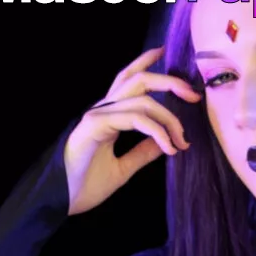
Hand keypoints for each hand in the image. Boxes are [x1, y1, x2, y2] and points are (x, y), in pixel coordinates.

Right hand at [63, 46, 201, 215]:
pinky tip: (168, 148)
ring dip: (169, 118)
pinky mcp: (95, 127)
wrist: (62, 201)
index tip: (164, 53)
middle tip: (194, 95)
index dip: (146, 63)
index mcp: (108, 115)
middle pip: (139, 80)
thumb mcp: (123, 168)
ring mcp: (97, 116)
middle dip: (169, 82)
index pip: (129, 80)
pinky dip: (157, 131)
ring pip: (141, 98)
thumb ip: (142, 153)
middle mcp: (103, 110)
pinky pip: (134, 119)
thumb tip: (165, 143)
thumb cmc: (85, 186)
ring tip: (182, 140)